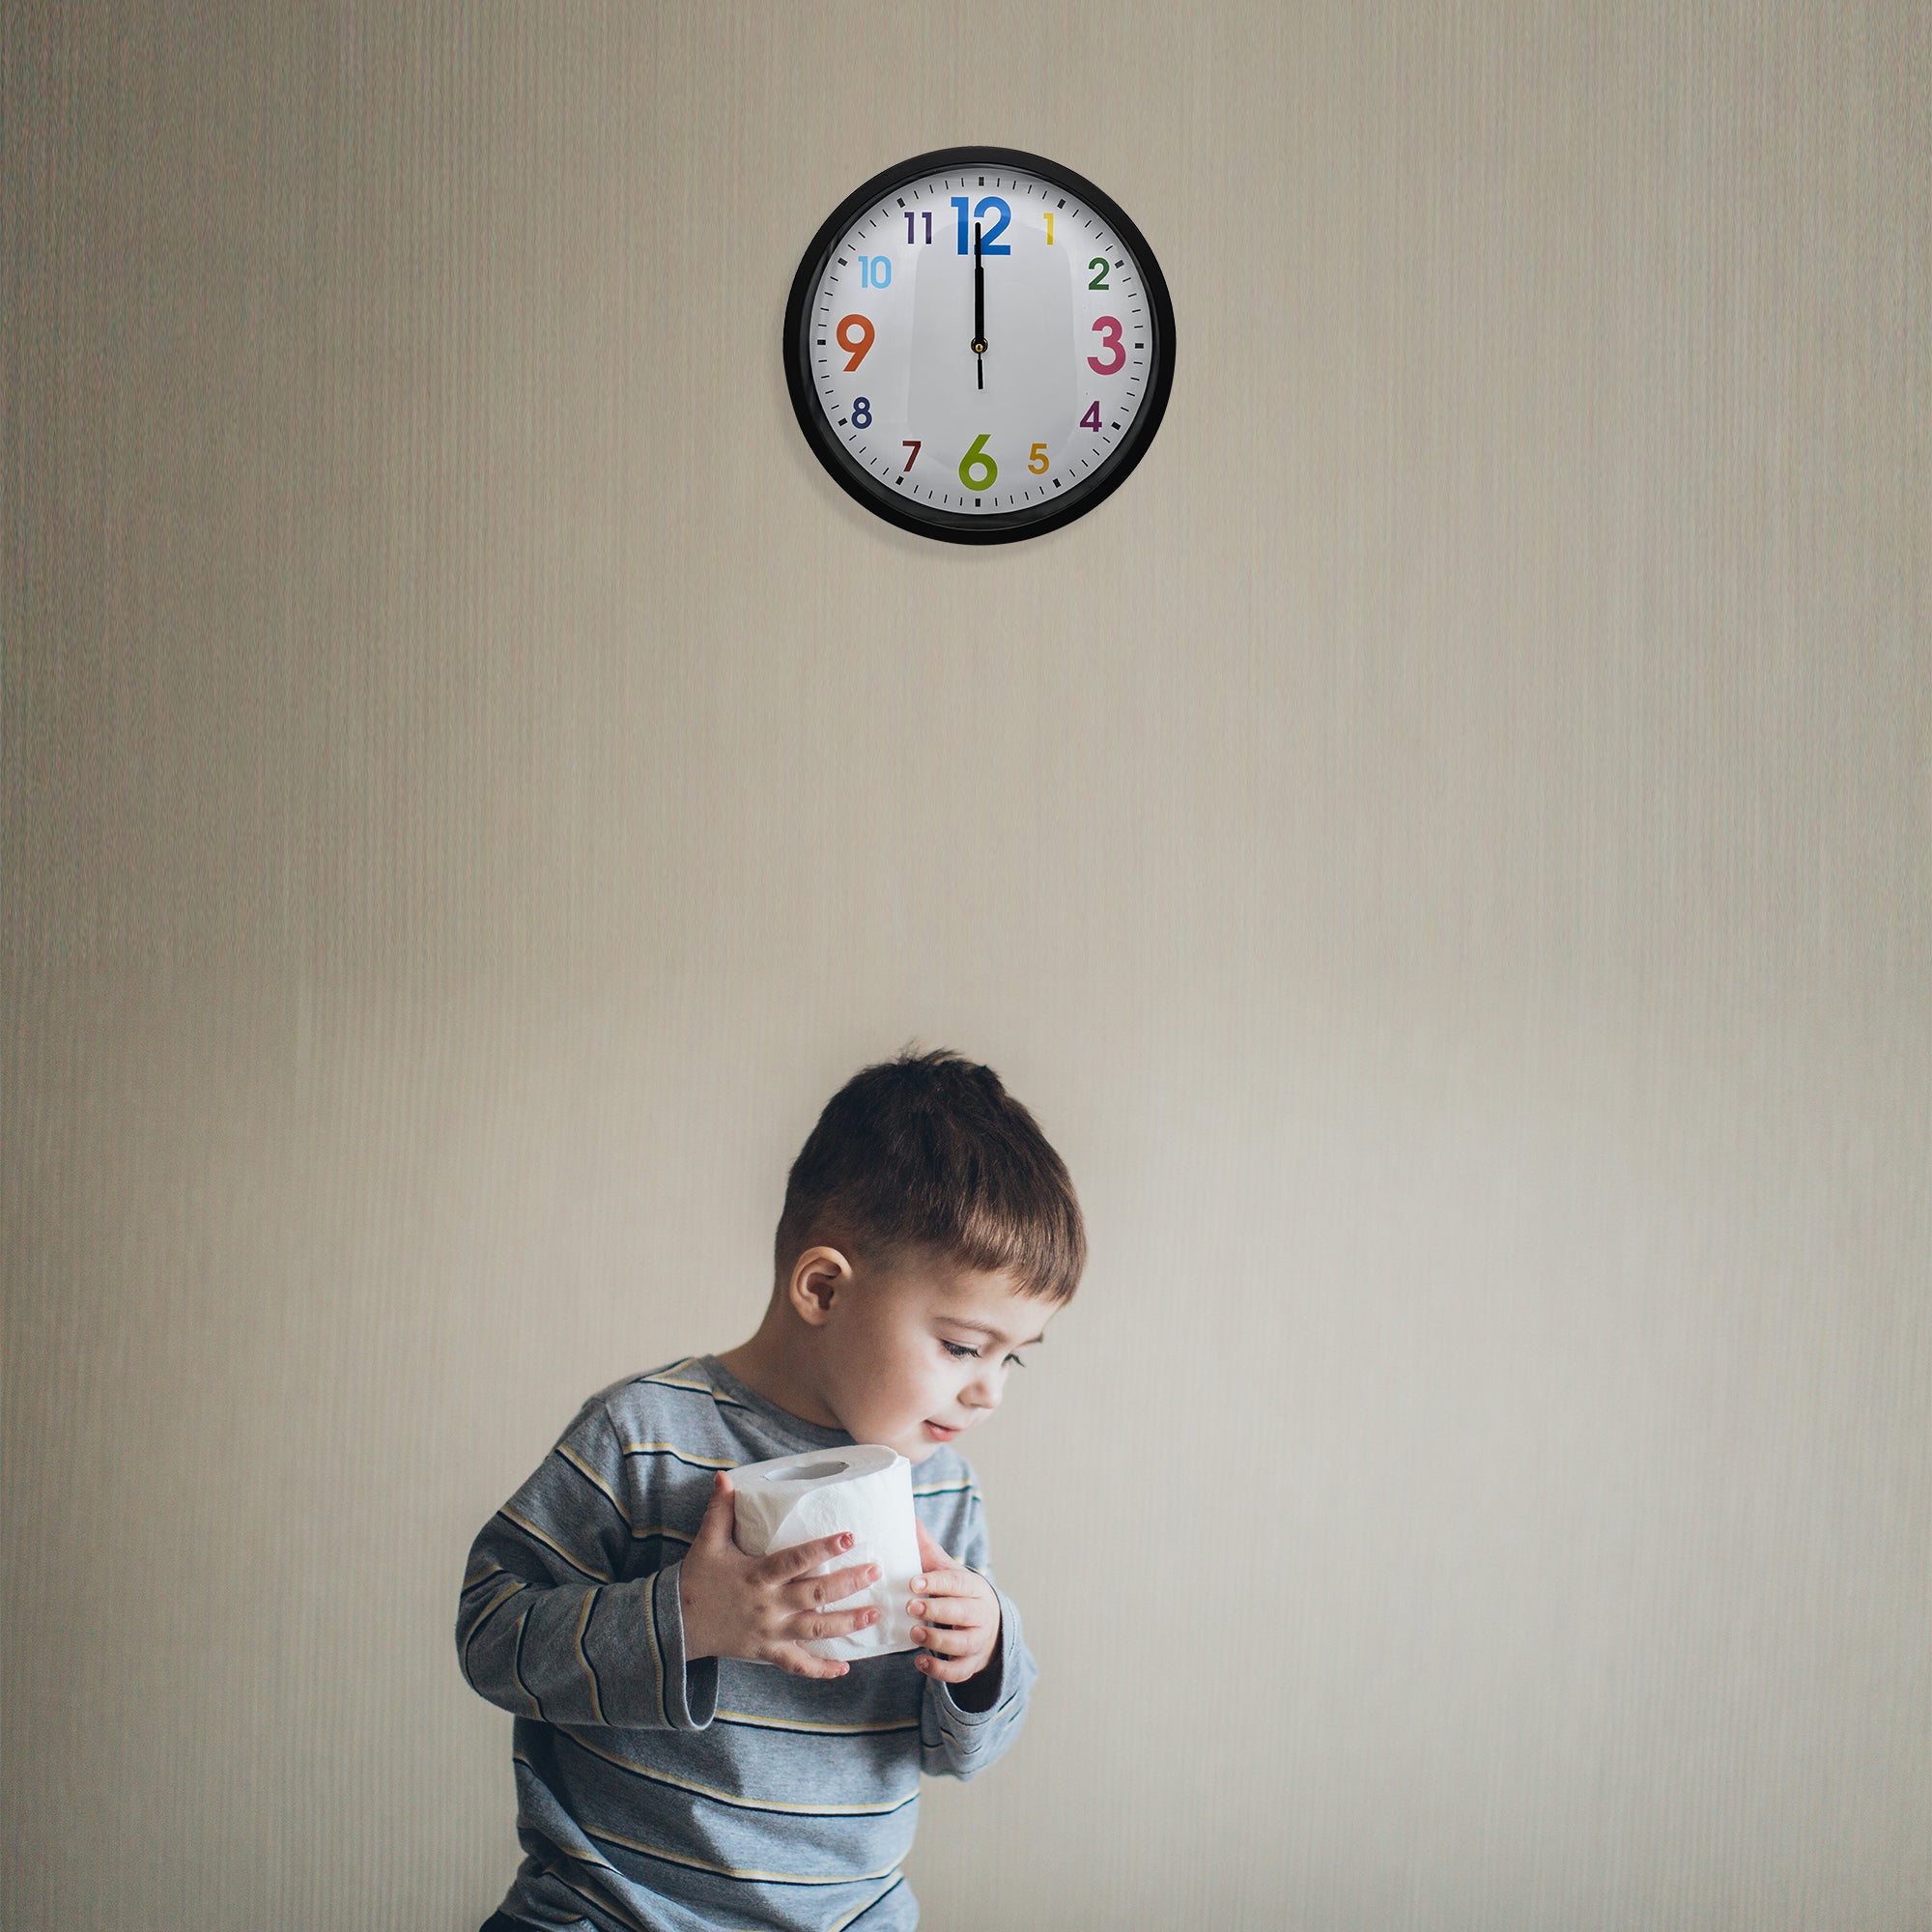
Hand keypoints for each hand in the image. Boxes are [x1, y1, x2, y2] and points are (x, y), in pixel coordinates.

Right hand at [678, 1473, 881, 1679]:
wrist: (676, 1624)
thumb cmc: (697, 1578)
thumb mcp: (707, 1542)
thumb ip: (720, 1509)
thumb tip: (724, 1476)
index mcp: (757, 1575)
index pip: (796, 1560)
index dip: (823, 1548)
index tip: (850, 1536)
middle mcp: (768, 1605)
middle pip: (815, 1596)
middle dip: (848, 1584)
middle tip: (875, 1571)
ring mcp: (770, 1632)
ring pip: (815, 1630)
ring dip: (847, 1623)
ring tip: (875, 1613)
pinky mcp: (767, 1652)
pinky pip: (797, 1665)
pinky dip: (820, 1670)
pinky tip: (845, 1668)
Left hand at [908, 1517, 1000, 1686]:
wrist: (989, 1626)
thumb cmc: (959, 1594)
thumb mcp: (949, 1571)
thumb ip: (928, 1549)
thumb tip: (908, 1517)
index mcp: (974, 1588)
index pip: (956, 1583)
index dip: (935, 1583)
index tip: (913, 1583)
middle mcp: (980, 1615)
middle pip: (960, 1613)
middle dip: (935, 1610)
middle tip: (910, 1607)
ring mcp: (977, 1642)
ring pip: (960, 1643)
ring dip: (936, 1640)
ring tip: (914, 1633)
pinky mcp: (971, 1664)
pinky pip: (958, 1672)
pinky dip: (939, 1670)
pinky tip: (920, 1661)